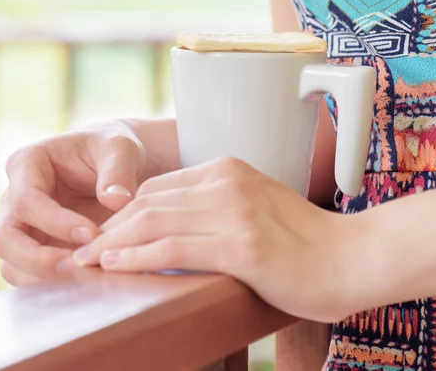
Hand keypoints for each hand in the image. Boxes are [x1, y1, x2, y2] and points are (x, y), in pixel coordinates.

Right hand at [0, 121, 145, 285]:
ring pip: (12, 264)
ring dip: (45, 277)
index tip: (92, 234)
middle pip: (4, 238)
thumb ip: (118, 171)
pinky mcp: (36, 248)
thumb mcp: (120, 148)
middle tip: (77, 266)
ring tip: (87, 278)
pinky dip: (56, 284)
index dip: (55, 222)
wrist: (116, 164)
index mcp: (27, 163)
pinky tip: (89, 282)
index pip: (26, 200)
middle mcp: (15, 197)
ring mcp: (22, 226)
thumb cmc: (113, 149)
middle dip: (36, 259)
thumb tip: (116, 200)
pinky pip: (32, 275)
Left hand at [71, 157, 358, 321]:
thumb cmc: (307, 241)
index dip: (124, 213)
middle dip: (109, 228)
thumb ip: (217, 209)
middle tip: (82, 250)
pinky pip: (173, 247)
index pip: (159, 187)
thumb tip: (175, 229)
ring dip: (112, 243)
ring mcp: (234, 210)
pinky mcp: (241, 244)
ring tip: (85, 261)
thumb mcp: (257, 209)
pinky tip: (115, 266)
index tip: (104, 235)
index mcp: (229, 169)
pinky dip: (137, 256)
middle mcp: (227, 181)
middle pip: (149, 201)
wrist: (354, 258)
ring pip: (154, 221)